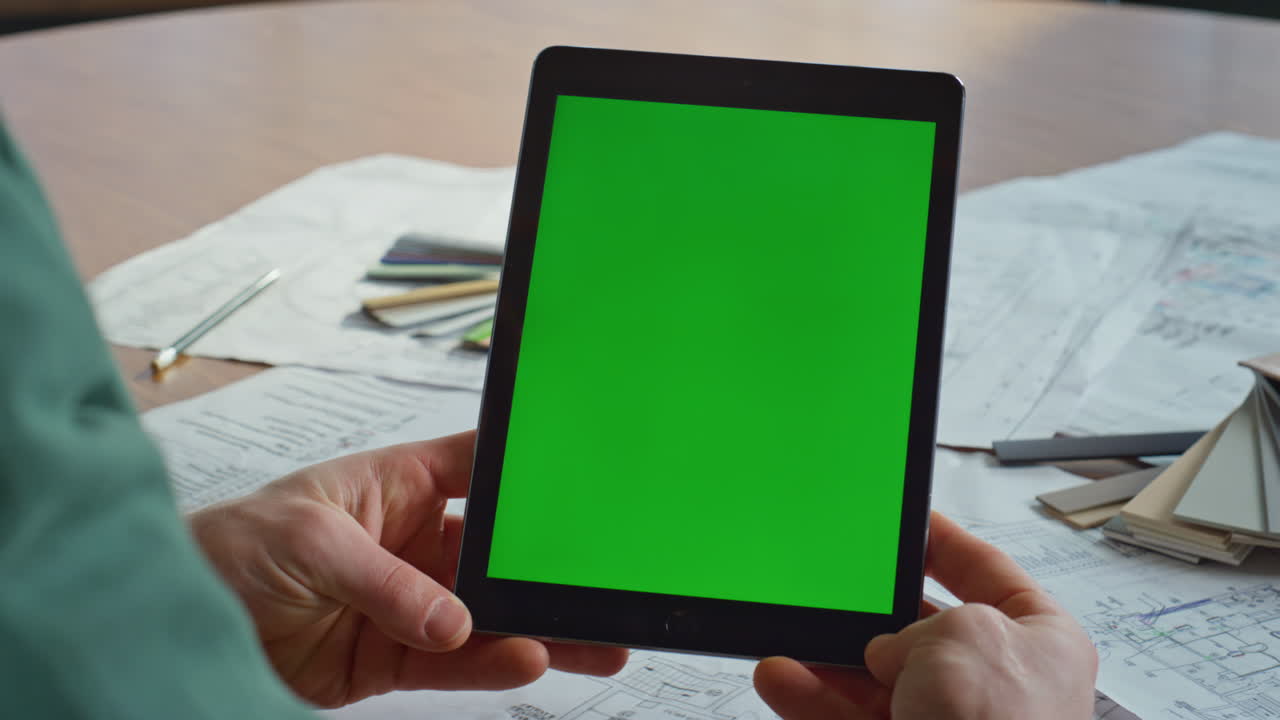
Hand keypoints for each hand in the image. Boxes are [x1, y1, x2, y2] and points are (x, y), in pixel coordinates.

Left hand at [189, 430, 627, 707]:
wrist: (181, 621)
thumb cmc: (236, 545)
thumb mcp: (312, 543)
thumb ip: (387, 583)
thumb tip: (455, 621)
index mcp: (398, 484)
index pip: (479, 470)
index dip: (529, 474)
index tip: (583, 486)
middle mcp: (413, 540)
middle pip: (497, 552)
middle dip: (546, 567)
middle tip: (599, 581)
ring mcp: (408, 601)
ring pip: (489, 614)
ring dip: (539, 626)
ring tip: (593, 637)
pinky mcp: (393, 656)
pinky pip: (456, 662)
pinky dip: (492, 665)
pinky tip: (528, 660)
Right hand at [753, 511, 1096, 719]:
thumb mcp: (967, 636)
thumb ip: (921, 624)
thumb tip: (886, 653)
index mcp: (1040, 641)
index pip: (988, 572)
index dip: (944, 542)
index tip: (907, 521)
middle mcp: (997, 683)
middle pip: (919, 629)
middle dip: (870, 612)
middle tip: (834, 588)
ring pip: (874, 680)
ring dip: (826, 659)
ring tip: (788, 638)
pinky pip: (850, 717)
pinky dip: (813, 699)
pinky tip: (782, 678)